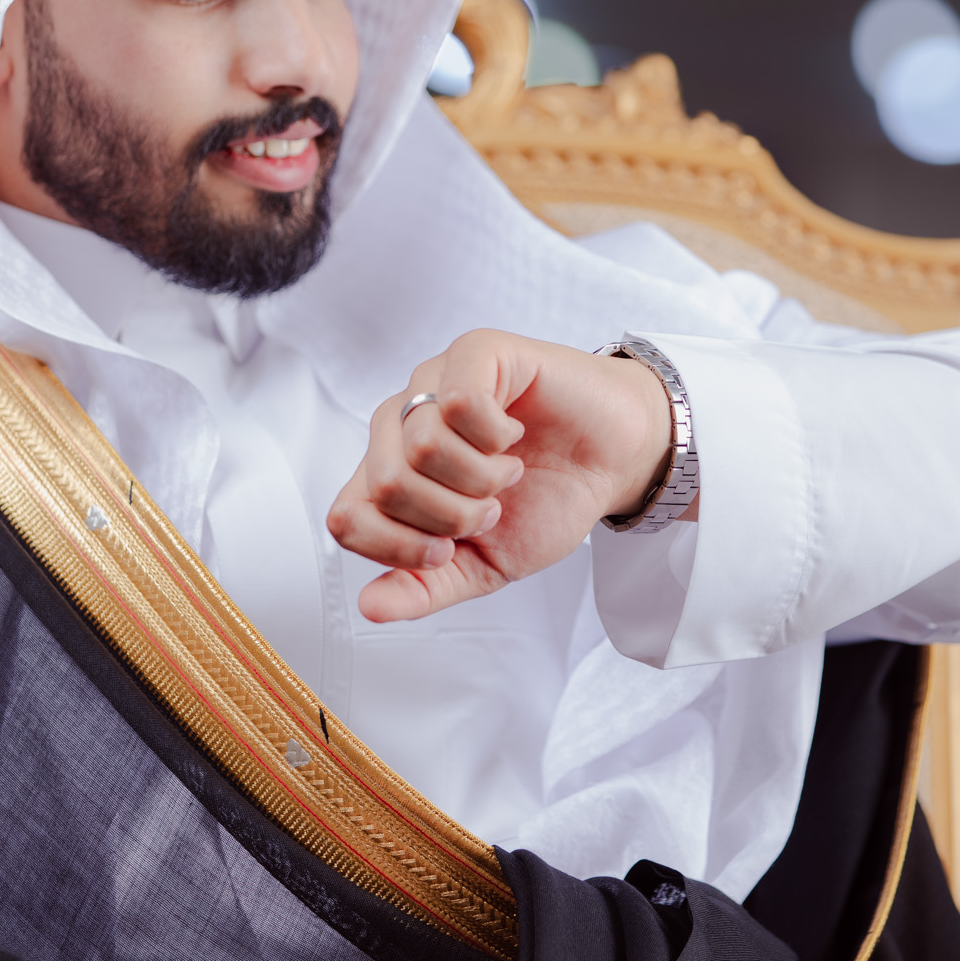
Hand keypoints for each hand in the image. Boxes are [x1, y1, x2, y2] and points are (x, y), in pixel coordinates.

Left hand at [327, 330, 674, 622]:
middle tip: (492, 506)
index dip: (398, 548)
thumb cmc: (546, 501)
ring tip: (507, 471)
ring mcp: (434, 382)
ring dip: (482, 478)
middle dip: (453, 516)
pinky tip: (512, 436)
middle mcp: (400, 424)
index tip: (449, 550)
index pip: (346, 517)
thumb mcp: (483, 565)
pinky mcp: (475, 352)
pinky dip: (497, 437)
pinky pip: (461, 401)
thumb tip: (372, 608)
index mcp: (391, 473)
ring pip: (423, 445)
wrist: (613, 460)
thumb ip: (424, 587)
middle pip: (386, 484)